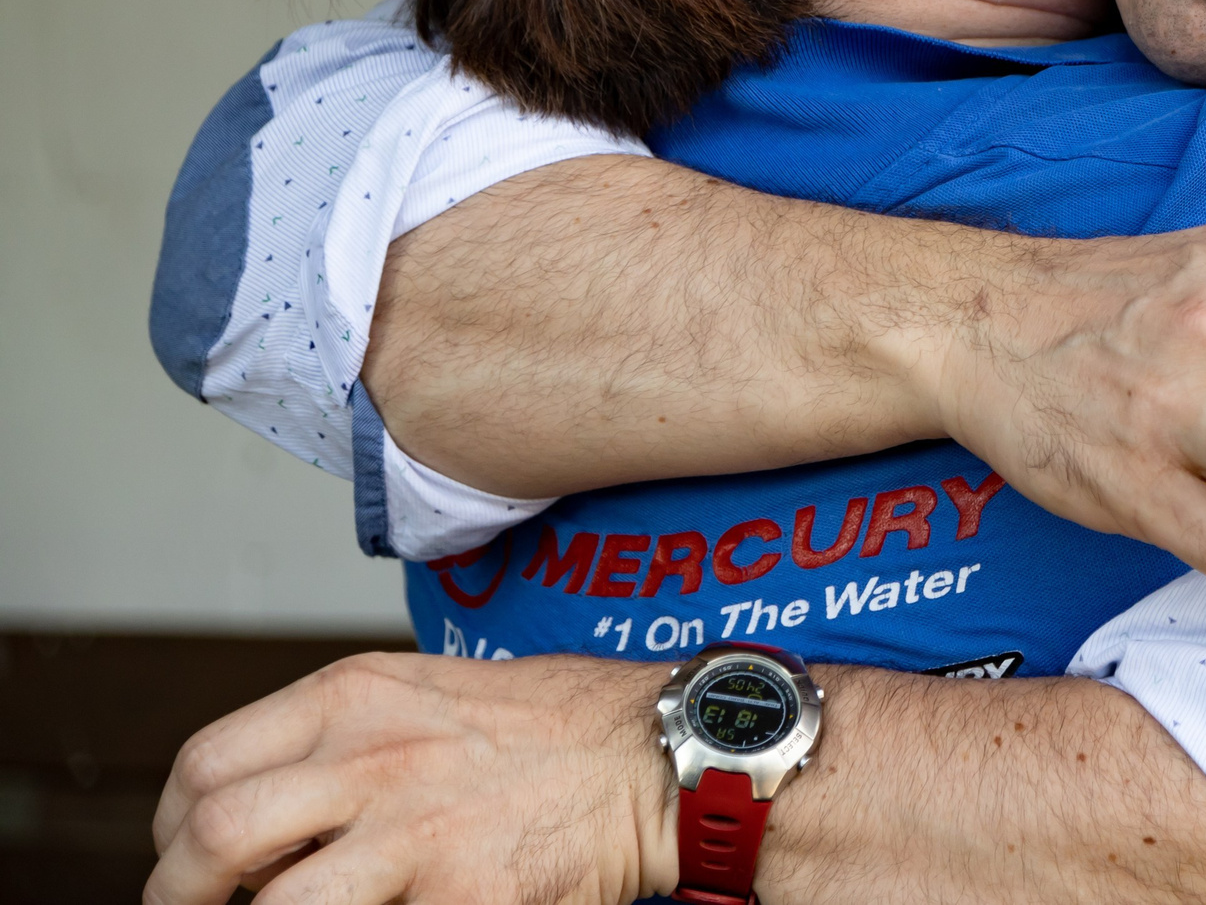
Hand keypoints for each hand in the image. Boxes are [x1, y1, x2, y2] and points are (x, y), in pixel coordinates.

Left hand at [147, 652, 674, 904]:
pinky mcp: (461, 898)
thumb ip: (347, 738)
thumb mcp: (432, 694)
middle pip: (213, 838)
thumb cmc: (557, 727)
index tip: (187, 861)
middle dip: (179, 897)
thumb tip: (270, 812)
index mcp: (357, 698)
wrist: (661, 756)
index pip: (205, 766)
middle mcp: (373, 758)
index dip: (171, 830)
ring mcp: (415, 833)